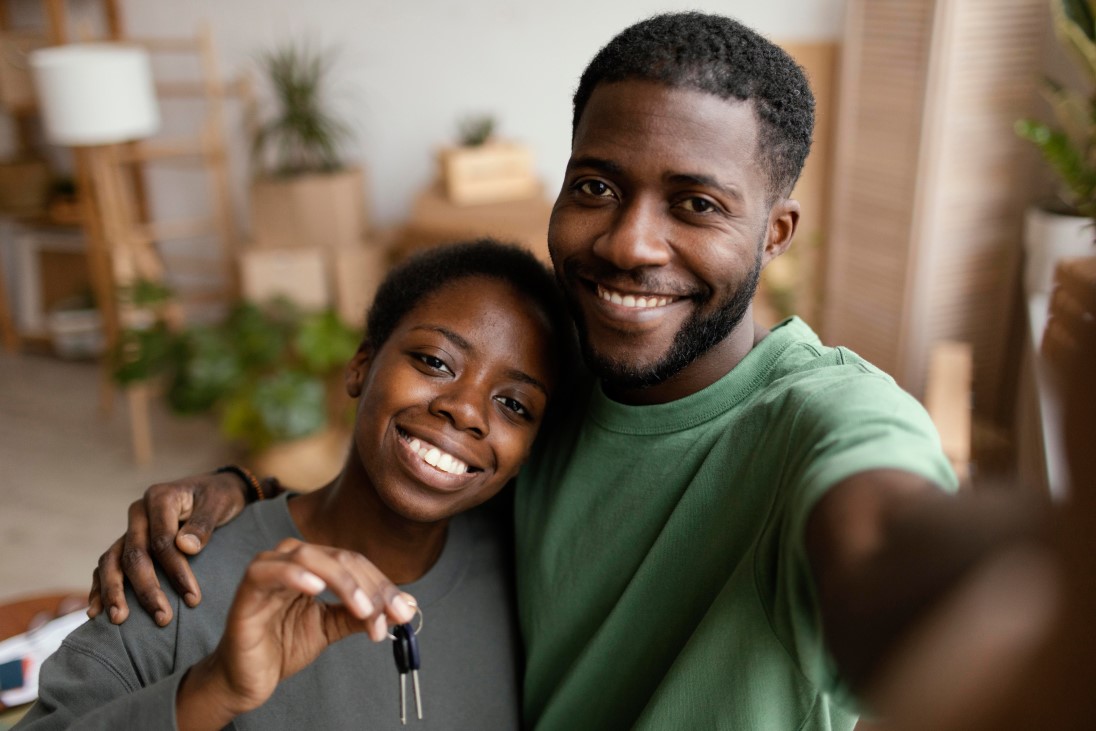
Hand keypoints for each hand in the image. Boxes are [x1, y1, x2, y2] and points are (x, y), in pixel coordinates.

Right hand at [87, 471, 250, 625]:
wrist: (215, 489)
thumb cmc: (220, 496)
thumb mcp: (220, 503)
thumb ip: (204, 523)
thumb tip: (186, 548)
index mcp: (160, 498)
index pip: (162, 540)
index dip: (176, 570)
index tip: (193, 598)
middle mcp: (139, 513)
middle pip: (134, 554)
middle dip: (147, 589)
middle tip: (162, 618)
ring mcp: (130, 528)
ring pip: (112, 561)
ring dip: (114, 592)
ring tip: (119, 620)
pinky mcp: (127, 542)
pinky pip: (108, 565)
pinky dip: (100, 587)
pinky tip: (97, 611)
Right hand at [176, 539, 416, 726]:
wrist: (247, 678)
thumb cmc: (284, 645)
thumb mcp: (333, 627)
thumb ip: (362, 614)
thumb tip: (406, 605)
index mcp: (314, 564)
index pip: (356, 563)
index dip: (382, 586)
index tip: (404, 612)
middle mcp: (292, 558)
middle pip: (341, 558)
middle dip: (371, 587)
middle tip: (388, 615)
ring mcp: (268, 569)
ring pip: (311, 557)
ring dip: (344, 583)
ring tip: (363, 610)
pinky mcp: (247, 589)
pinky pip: (269, 571)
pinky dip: (295, 574)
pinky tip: (316, 588)